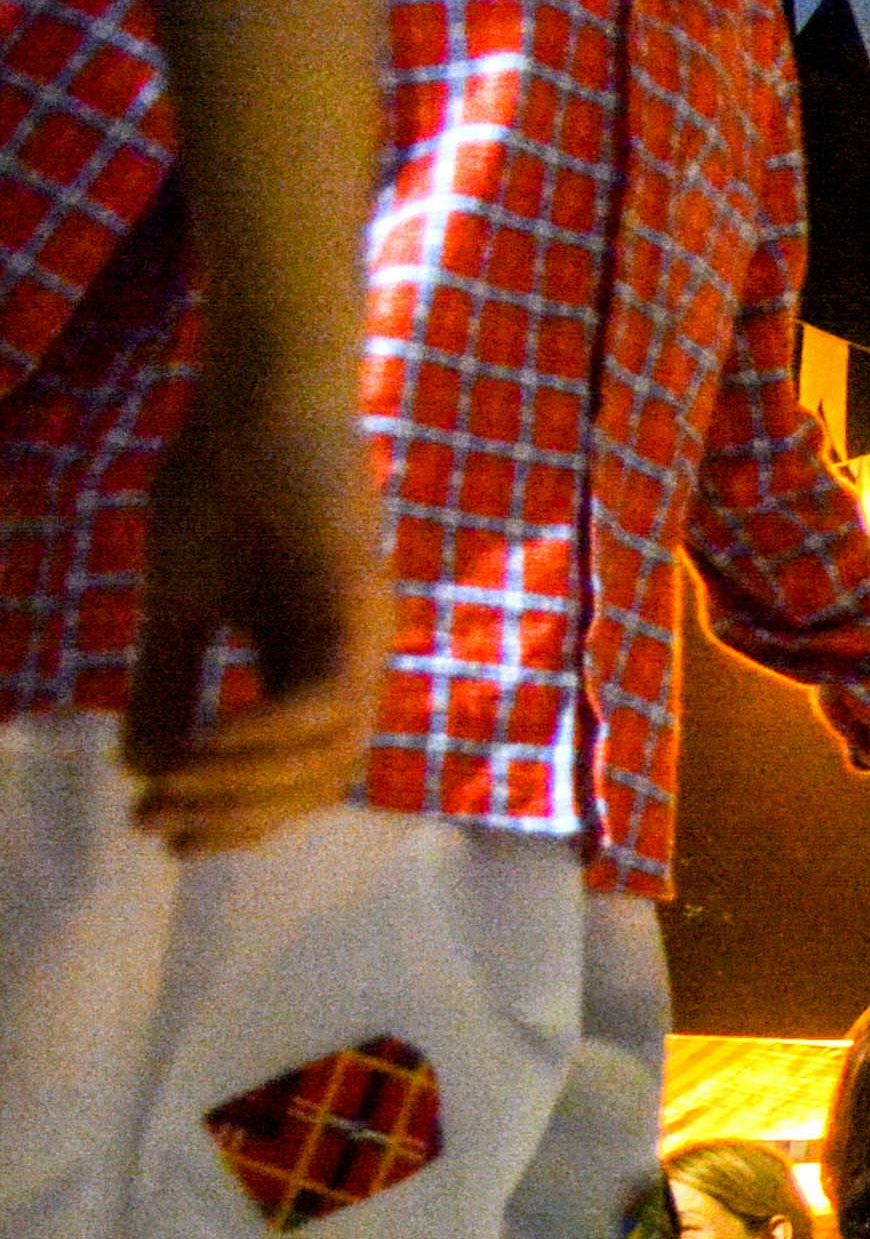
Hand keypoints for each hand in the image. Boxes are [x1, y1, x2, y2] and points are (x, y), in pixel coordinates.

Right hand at [121, 373, 387, 854]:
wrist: (251, 400)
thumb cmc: (220, 487)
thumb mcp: (179, 605)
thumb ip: (167, 683)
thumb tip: (139, 766)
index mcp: (309, 663)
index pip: (293, 772)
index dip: (237, 816)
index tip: (164, 838)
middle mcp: (349, 661)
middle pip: (319, 781)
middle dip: (238, 815)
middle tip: (159, 826)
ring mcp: (362, 635)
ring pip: (331, 753)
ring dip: (245, 784)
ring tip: (169, 789)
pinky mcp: (358, 604)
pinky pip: (330, 699)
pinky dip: (270, 733)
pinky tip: (207, 746)